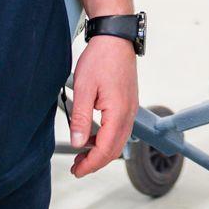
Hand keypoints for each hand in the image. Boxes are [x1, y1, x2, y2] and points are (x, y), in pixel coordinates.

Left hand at [68, 33, 138, 178]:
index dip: (91, 164)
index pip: (106, 149)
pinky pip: (120, 129)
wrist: (115, 38)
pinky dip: (107, 139)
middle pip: (115, 149)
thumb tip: (78, 143)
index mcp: (118, 112)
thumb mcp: (84, 88)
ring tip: (82, 154)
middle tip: (78, 167)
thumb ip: (81, 118)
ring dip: (102, 151)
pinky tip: (93, 136)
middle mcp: (129, 113)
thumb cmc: (101, 58)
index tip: (78, 170)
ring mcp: (131, 108)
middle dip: (96, 162)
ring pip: (119, 140)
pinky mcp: (128, 103)